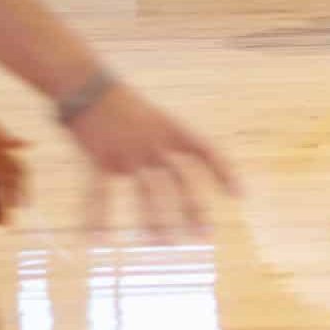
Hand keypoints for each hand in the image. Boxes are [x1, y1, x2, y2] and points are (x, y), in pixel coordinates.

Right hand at [65, 83, 238, 238]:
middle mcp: (154, 143)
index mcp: (172, 129)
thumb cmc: (124, 105)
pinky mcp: (99, 159)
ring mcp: (128, 152)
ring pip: (147, 192)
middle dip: (194, 209)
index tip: (240, 195)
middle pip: (180, 180)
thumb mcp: (156, 118)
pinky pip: (99, 194)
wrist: (88, 86)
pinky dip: (96, 217)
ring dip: (155, 221)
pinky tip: (95, 240)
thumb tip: (179, 174)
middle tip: (205, 235)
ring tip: (163, 243)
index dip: (225, 172)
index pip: (206, 151)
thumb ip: (168, 144)